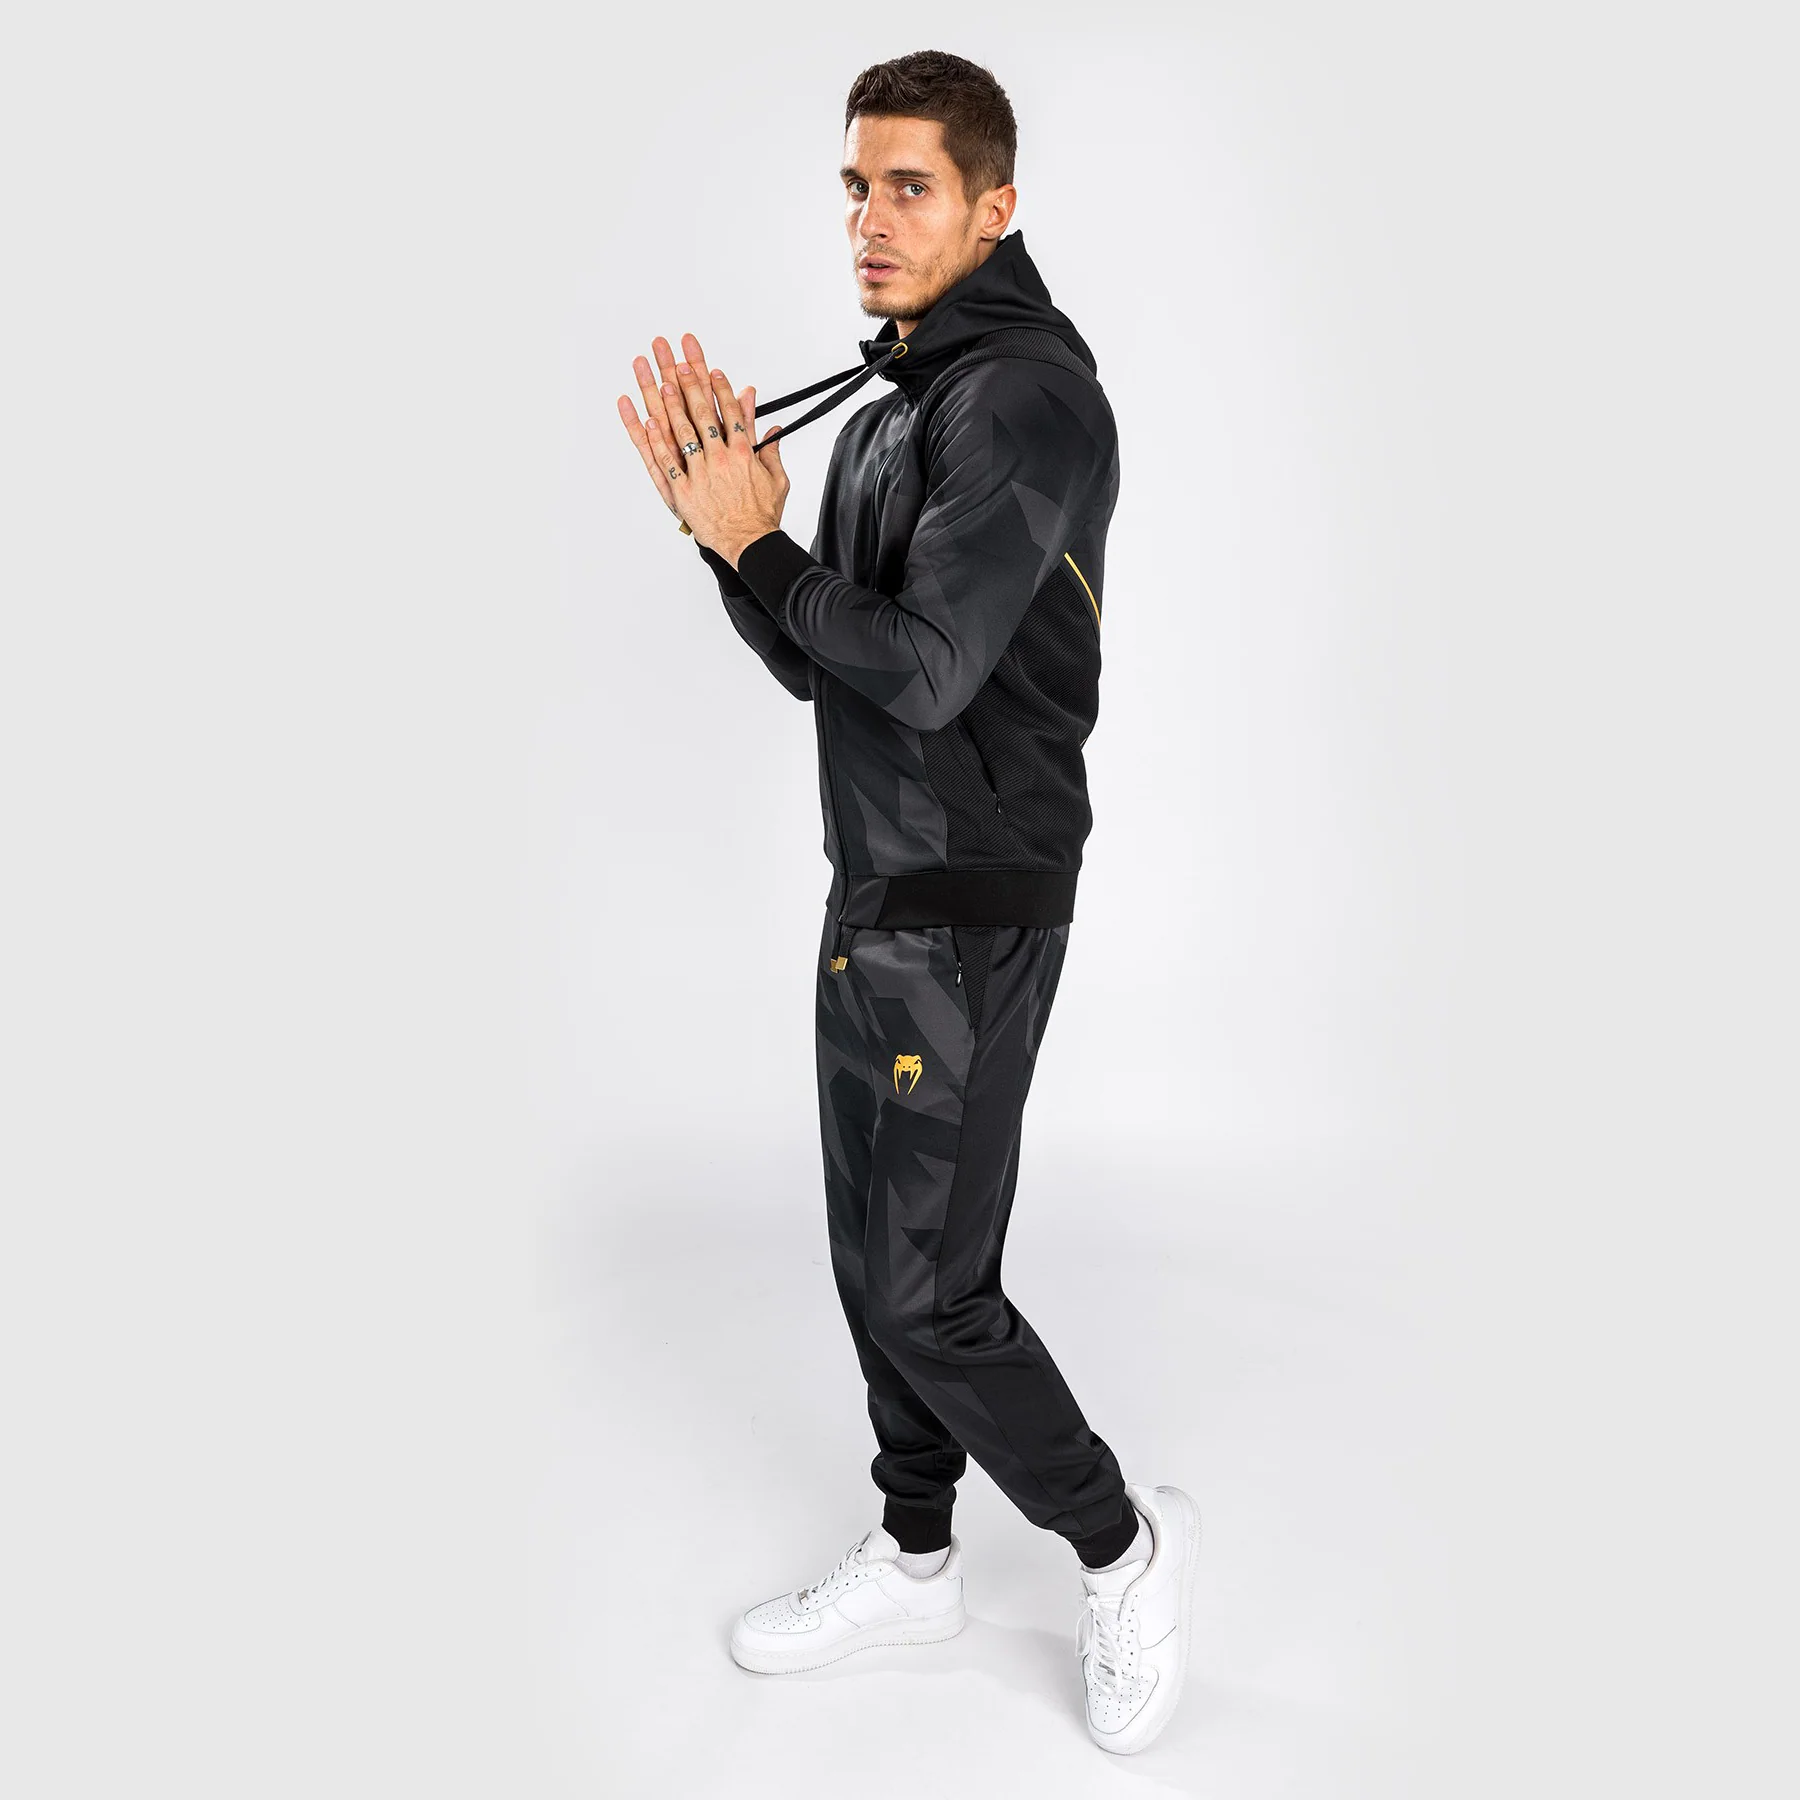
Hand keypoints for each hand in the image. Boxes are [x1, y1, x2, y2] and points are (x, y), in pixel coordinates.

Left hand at [616, 331, 788, 564]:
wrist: (750, 544)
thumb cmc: (762, 515)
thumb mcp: (776, 478)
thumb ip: (770, 448)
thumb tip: (772, 425)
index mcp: (743, 453)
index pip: (731, 411)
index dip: (719, 387)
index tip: (710, 368)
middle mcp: (721, 458)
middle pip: (703, 413)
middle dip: (689, 383)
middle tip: (678, 360)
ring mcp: (700, 474)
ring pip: (682, 431)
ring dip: (669, 402)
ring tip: (659, 379)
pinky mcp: (683, 492)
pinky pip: (666, 462)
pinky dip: (656, 440)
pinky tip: (648, 420)